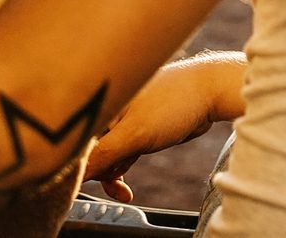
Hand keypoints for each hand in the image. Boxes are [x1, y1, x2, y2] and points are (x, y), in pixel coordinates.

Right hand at [86, 52, 245, 203]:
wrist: (209, 92)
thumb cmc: (173, 103)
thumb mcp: (135, 134)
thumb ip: (104, 155)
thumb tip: (77, 173)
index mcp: (102, 103)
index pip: (76, 137)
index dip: (75, 162)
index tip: (78, 184)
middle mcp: (108, 109)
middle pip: (89, 148)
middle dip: (98, 172)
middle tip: (111, 188)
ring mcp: (123, 119)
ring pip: (105, 154)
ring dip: (110, 175)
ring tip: (122, 192)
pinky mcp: (136, 128)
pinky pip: (120, 153)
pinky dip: (121, 170)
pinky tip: (125, 189)